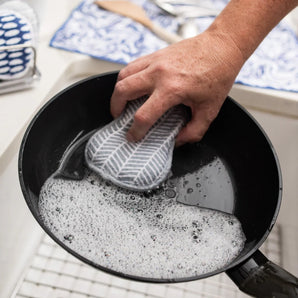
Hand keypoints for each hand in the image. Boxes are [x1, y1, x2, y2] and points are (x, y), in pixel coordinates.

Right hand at [110, 30, 243, 145]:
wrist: (221, 47)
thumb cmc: (218, 76)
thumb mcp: (210, 110)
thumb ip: (194, 131)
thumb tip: (178, 141)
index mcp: (172, 90)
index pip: (144, 115)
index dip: (135, 131)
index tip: (133, 136)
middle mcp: (159, 74)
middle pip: (123, 91)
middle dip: (115, 109)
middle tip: (119, 118)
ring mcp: (155, 61)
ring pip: (123, 76)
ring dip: (117, 92)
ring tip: (121, 103)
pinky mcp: (155, 54)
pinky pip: (131, 66)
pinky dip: (126, 78)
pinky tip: (131, 87)